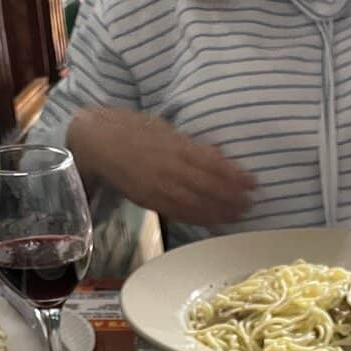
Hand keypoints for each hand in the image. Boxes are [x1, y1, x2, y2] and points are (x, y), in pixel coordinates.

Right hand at [68, 107, 255, 225]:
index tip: (252, 182)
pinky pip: (178, 212)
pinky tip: (214, 222)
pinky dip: (199, 218)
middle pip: (207, 186)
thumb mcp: (164, 129)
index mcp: (175, 146)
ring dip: (219, 210)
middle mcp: (168, 167)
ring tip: (239, 215)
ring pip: (195, 202)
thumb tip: (218, 155)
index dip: (234, 175)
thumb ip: (189, 145)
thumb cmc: (133, 130)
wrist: (97, 141)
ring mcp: (158, 186)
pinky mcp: (150, 199)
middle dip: (231, 196)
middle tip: (251, 202)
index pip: (211, 163)